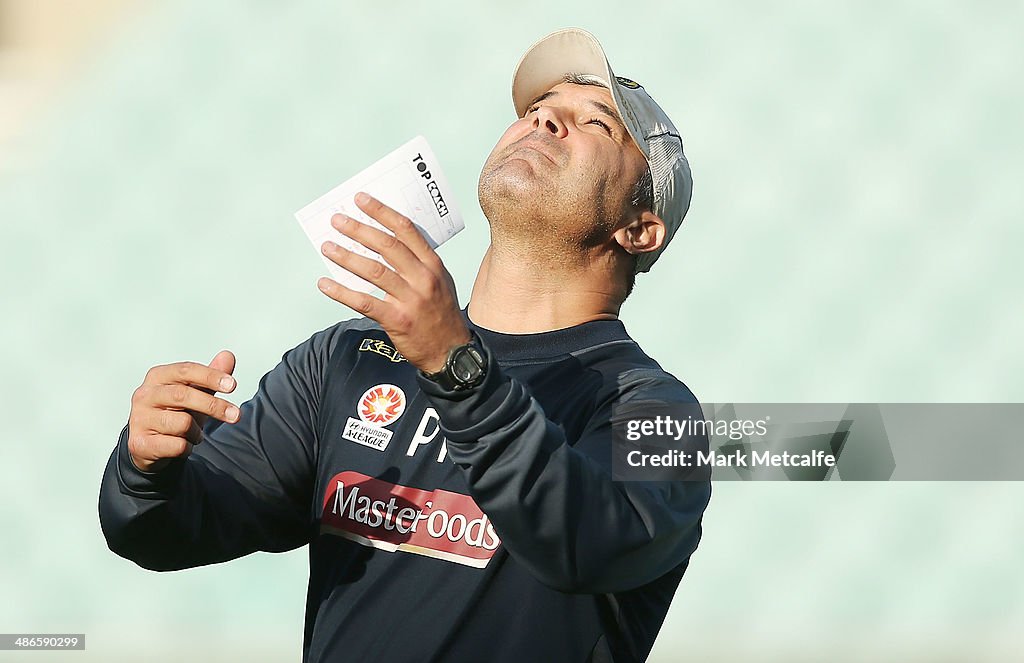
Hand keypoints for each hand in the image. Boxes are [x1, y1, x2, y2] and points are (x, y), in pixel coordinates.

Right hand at [127, 350, 239, 471]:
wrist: (149, 446)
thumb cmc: (174, 413)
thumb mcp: (195, 392)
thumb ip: (211, 376)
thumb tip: (228, 356)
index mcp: (158, 376)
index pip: (186, 370)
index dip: (211, 376)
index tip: (232, 385)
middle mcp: (145, 395)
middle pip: (183, 395)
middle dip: (214, 406)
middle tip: (236, 415)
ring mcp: (139, 419)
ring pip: (183, 423)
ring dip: (197, 432)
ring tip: (193, 433)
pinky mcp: (140, 443)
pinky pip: (177, 445)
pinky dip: (188, 447)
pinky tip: (182, 444)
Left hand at [317, 192, 469, 373]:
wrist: (450, 352)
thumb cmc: (440, 314)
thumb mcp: (440, 282)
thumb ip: (417, 263)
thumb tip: (382, 243)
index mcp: (433, 265)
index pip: (406, 231)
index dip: (382, 213)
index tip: (362, 200)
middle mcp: (423, 279)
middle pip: (387, 246)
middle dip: (359, 230)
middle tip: (338, 220)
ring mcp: (410, 299)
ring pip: (374, 271)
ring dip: (347, 257)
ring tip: (328, 247)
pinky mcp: (397, 319)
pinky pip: (364, 302)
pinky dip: (342, 292)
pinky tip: (325, 284)